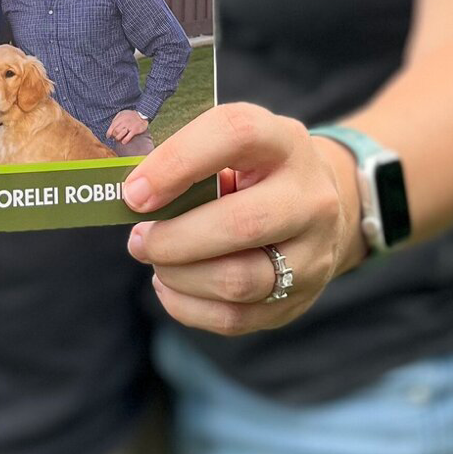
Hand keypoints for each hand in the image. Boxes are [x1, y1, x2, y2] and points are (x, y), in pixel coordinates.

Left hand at [106, 109, 149, 143]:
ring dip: (118, 138)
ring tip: (118, 139)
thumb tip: (111, 126)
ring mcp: (130, 126)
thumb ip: (116, 118)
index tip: (108, 136)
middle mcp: (124, 122)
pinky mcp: (135, 130)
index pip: (112, 126)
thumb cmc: (130, 115)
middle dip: (114, 135)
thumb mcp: (122, 113)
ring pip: (120, 134)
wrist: (143, 115)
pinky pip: (128, 137)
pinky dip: (124, 140)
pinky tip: (123, 142)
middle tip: (115, 137)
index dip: (109, 132)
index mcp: (120, 118)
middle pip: (115, 131)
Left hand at [122, 103, 364, 335]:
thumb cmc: (255, 171)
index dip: (177, 162)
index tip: (134, 193)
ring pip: (236, 281)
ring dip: (178, 275)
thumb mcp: (232, 149)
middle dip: (173, 239)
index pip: (235, 135)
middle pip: (240, 224)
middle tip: (138, 239)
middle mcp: (310, 197)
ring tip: (156, 260)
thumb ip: (187, 161)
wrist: (321, 206)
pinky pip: (235, 318)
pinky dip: (188, 305)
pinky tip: (170, 285)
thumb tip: (131, 195)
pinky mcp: (301, 298)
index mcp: (284, 141)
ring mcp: (313, 253)